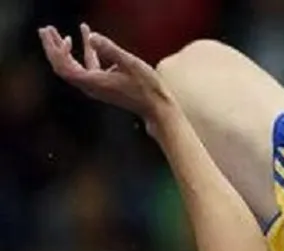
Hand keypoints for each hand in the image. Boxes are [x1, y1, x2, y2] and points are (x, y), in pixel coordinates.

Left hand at [38, 24, 171, 125]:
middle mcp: (91, 87)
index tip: (67, 38)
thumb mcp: (131, 64)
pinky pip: (87, 67)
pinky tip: (88, 37)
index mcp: (94, 82)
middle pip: (62, 67)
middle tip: (46, 29)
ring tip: (59, 32)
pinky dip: (84, 52)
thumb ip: (111, 49)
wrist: (157, 108)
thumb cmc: (147, 88)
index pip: (65, 68)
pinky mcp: (102, 85)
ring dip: (64, 50)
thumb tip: (93, 36)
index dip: (58, 52)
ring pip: (72, 67)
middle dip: (52, 48)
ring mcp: (96, 87)